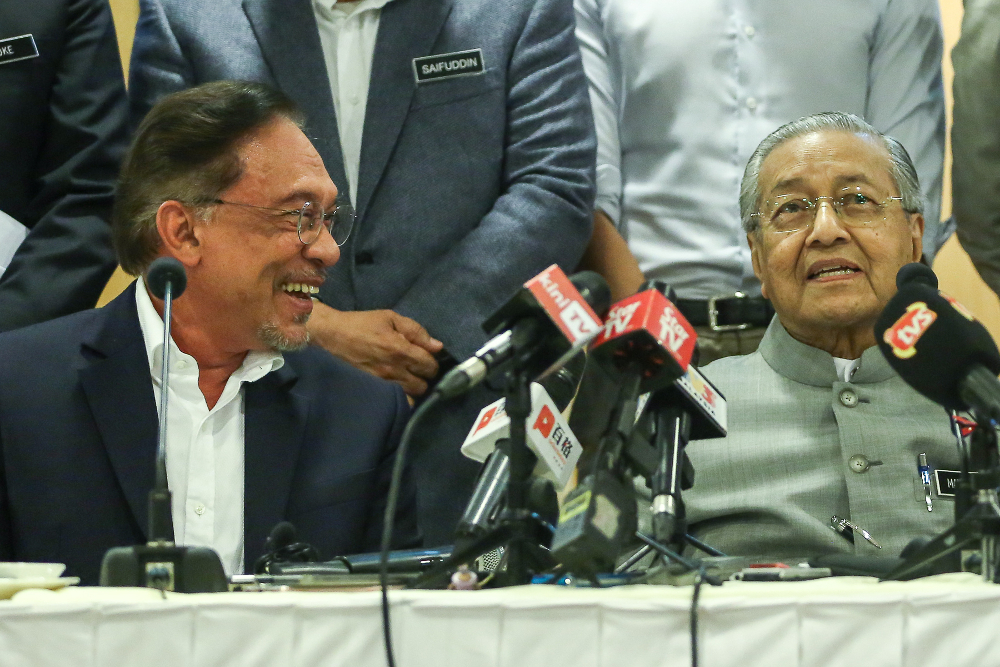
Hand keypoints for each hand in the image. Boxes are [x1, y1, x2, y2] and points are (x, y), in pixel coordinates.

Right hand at [308, 301, 443, 396]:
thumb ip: (416, 331)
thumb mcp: (391, 318)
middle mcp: (394, 370)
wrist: (333, 335)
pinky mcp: (374, 388)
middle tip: (418, 366)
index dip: (432, 361)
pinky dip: (402, 396)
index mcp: (401, 350)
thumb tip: (437, 346)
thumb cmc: (363, 324)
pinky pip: (396, 400)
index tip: (426, 356)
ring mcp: (383, 382)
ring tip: (409, 376)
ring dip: (414, 386)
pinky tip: (399, 385)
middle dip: (425, 376)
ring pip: (411, 395)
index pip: (430, 366)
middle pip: (424, 384)